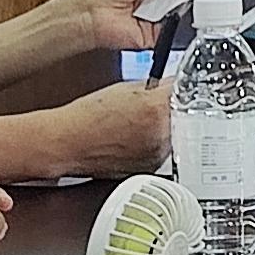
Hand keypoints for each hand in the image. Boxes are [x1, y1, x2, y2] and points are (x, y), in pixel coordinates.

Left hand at [53, 0, 176, 54]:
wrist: (88, 17)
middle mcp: (147, 5)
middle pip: (174, 0)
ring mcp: (149, 22)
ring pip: (174, 16)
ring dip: (179, 9)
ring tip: (181, 0)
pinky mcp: (150, 38)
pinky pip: (169, 32)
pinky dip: (175, 25)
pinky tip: (177, 15)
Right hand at [56, 78, 174, 178]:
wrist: (69, 143)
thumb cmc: (89, 116)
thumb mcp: (127, 88)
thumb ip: (158, 86)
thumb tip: (174, 84)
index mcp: (157, 109)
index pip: (185, 93)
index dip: (181, 88)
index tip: (178, 88)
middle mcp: (162, 135)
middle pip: (183, 116)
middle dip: (172, 110)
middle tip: (151, 107)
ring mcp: (157, 155)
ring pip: (174, 135)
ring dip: (164, 129)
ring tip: (136, 125)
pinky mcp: (151, 169)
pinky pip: (161, 151)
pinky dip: (153, 145)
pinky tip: (133, 139)